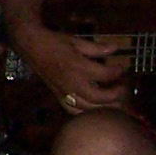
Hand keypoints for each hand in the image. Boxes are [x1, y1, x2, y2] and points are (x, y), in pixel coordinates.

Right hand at [14, 25, 129, 116]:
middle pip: (99, 97)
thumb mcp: (77, 41)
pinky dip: (86, 113)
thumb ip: (97, 48)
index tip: (122, 67)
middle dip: (115, 96)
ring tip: (115, 102)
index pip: (105, 74)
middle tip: (123, 89)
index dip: (117, 71)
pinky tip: (95, 109)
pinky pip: (74, 111)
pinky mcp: (58, 96)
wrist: (32, 47)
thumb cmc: (55, 42)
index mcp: (78, 66)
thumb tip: (115, 48)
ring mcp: (65, 92)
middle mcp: (72, 82)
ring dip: (105, 107)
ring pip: (88, 108)